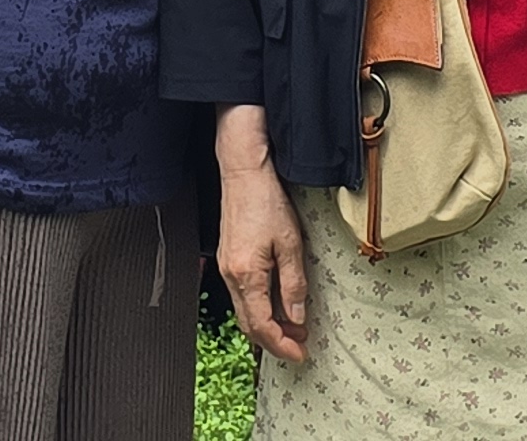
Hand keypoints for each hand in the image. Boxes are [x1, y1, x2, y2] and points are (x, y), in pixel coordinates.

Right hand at [216, 118, 310, 365]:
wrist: (243, 174)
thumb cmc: (266, 202)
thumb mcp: (290, 244)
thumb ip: (293, 285)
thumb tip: (296, 317)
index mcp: (246, 275)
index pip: (261, 326)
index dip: (281, 345)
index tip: (299, 353)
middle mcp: (230, 275)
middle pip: (248, 324)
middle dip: (274, 340)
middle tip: (299, 344)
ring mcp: (226, 268)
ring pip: (244, 311)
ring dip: (267, 324)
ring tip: (293, 325)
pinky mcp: (228, 259)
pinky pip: (241, 295)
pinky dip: (259, 307)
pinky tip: (276, 303)